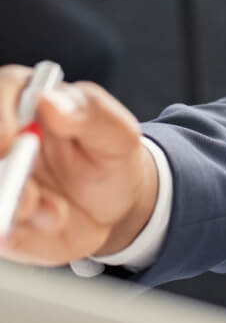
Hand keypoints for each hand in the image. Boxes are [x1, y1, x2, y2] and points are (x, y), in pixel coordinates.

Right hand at [0, 67, 157, 266]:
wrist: (113, 206)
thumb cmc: (110, 158)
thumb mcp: (117, 134)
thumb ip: (89, 112)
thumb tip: (50, 98)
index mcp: (29, 100)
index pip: (2, 88)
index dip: (0, 117)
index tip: (12, 142)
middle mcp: (3, 137)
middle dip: (2, 173)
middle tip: (31, 197)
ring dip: (10, 208)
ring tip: (55, 214)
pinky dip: (14, 234)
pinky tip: (44, 226)